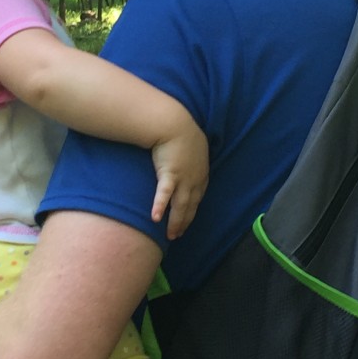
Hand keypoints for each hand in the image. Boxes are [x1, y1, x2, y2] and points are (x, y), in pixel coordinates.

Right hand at [150, 114, 208, 239]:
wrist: (174, 123)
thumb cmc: (181, 129)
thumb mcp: (191, 143)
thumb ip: (189, 154)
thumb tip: (184, 157)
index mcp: (201, 172)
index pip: (197, 197)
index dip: (192, 211)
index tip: (187, 220)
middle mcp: (195, 179)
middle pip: (190, 206)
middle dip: (185, 221)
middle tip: (177, 234)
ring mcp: (183, 178)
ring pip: (180, 206)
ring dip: (176, 222)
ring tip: (170, 235)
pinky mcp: (169, 175)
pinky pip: (164, 195)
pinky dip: (160, 207)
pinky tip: (156, 218)